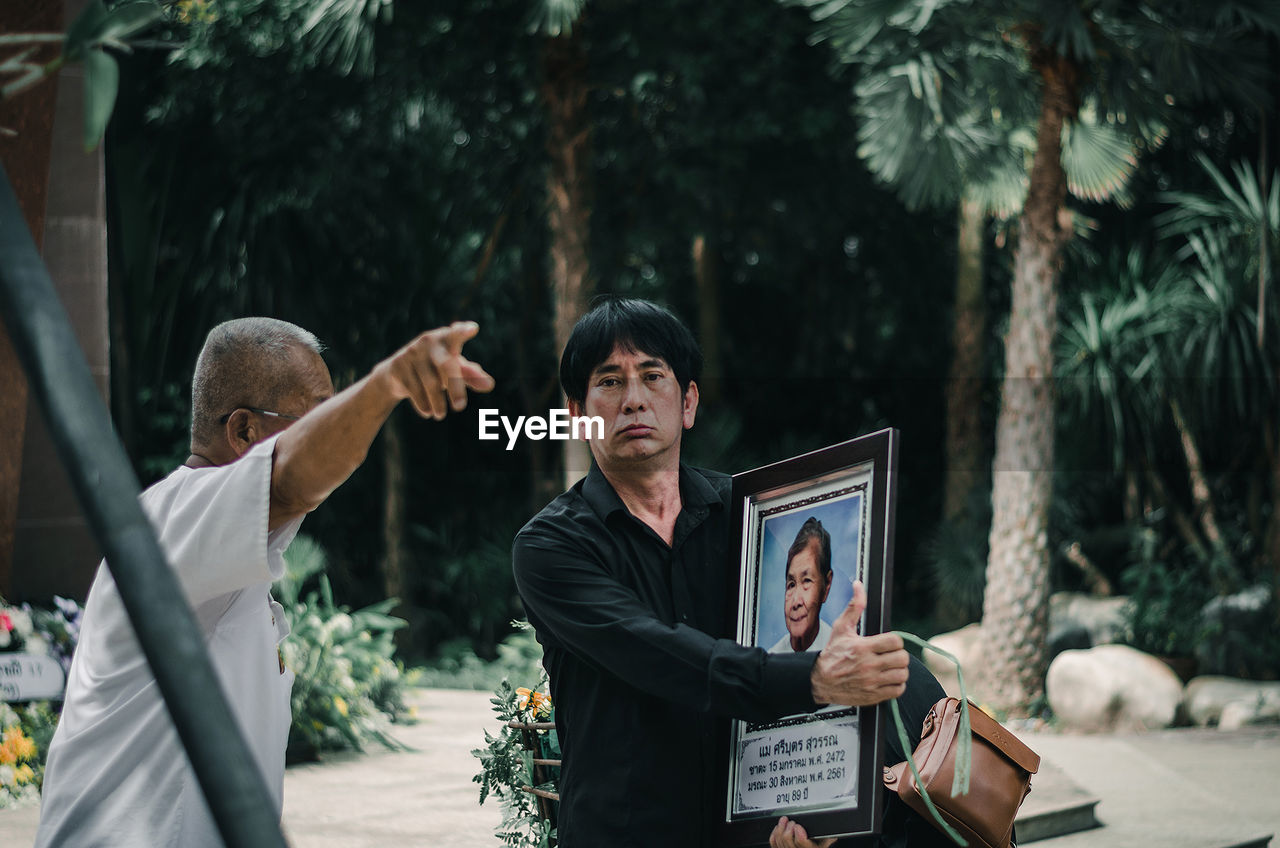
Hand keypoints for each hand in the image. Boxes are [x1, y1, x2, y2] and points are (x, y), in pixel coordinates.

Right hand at [378, 321, 495, 418]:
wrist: (395, 374)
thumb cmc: (434, 367)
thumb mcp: (453, 369)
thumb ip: (471, 375)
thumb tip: (489, 385)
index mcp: (445, 339)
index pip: (456, 334)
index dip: (463, 331)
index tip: (473, 329)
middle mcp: (428, 343)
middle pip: (447, 365)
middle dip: (455, 388)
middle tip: (460, 407)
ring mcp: (411, 354)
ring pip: (430, 383)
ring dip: (437, 402)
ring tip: (441, 415)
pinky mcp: (398, 367)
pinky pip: (414, 389)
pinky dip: (423, 403)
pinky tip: (428, 412)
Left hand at [770, 815, 835, 847]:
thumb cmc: (819, 843)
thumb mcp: (826, 838)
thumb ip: (827, 831)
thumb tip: (830, 822)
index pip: (801, 842)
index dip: (798, 832)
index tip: (798, 825)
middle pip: (787, 839)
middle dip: (788, 827)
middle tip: (792, 822)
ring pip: (779, 840)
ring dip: (780, 827)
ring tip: (785, 821)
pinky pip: (773, 843)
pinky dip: (775, 833)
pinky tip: (778, 828)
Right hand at [810, 580, 908, 705]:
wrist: (820, 681)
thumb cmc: (832, 654)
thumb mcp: (841, 627)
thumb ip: (854, 606)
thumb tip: (858, 585)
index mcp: (863, 647)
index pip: (896, 641)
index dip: (895, 641)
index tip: (889, 643)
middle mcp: (869, 665)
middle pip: (902, 658)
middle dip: (899, 655)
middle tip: (891, 655)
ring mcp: (872, 682)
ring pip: (902, 674)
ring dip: (899, 670)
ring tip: (891, 667)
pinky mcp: (873, 695)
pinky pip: (898, 690)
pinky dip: (897, 685)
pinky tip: (888, 679)